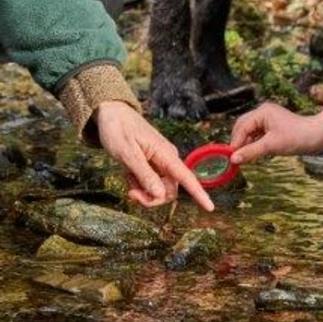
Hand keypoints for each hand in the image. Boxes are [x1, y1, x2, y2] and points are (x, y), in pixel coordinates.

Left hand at [93, 101, 214, 211]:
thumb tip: (160, 195)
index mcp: (165, 154)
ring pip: (160, 190)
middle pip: (169, 191)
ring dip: (143, 191)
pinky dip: (139, 185)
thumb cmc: (118, 128)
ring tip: (128, 177)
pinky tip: (129, 174)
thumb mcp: (127, 153)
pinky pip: (151, 184)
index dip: (199, 194)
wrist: (112, 113)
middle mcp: (167, 159)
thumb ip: (144, 174)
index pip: (186, 177)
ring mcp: (160, 162)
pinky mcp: (153, 164)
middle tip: (130, 193)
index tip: (210, 208)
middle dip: (151, 198)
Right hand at [229, 102, 322, 164]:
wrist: (318, 137)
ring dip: (247, 145)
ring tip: (245, 159)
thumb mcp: (271, 146)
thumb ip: (251, 152)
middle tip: (236, 159)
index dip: (236, 143)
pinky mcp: (273, 127)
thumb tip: (233, 159)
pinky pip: (258, 135)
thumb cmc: (296, 138)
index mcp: (262, 112)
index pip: (242, 127)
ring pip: (250, 132)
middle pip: (243, 127)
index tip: (230, 158)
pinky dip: (254, 145)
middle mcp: (263, 113)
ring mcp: (268, 119)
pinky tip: (254, 155)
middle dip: (239, 142)